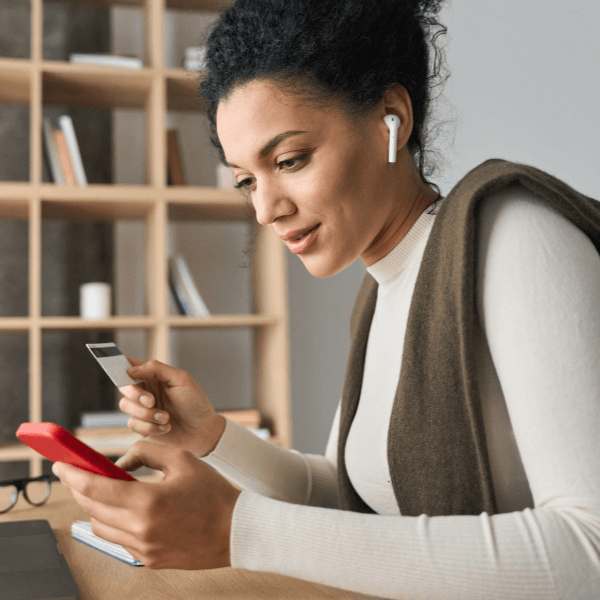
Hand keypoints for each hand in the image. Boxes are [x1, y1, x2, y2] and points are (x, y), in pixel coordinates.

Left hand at [52, 440, 240, 569]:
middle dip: (81, 488)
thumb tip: (121, 461)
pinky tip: (128, 509)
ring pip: (100, 527)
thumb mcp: (182, 459)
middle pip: (91, 508)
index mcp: (148, 502)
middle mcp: (141, 529)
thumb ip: (147, 452)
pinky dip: (116, 522)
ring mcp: (143, 548)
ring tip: (107, 491)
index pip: (96, 488)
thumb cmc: (213, 493)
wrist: (235, 530)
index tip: (61, 465)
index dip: (74, 475)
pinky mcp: (149, 559)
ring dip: (97, 508)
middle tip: (76, 473)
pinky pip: (119, 540)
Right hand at [118, 359, 225, 456]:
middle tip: (152, 401)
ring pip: (126, 406)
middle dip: (136, 394)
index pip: (131, 365)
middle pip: (123, 386)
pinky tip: (166, 427)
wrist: (202, 432)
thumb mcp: (181, 379)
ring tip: (166, 418)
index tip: (119, 368)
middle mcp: (145, 390)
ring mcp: (142, 408)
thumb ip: (157, 369)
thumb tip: (132, 369)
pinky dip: (150, 427)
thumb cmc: (195, 403)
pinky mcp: (142, 426)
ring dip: (147, 414)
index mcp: (154, 376)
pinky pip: (133, 424)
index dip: (119, 364)